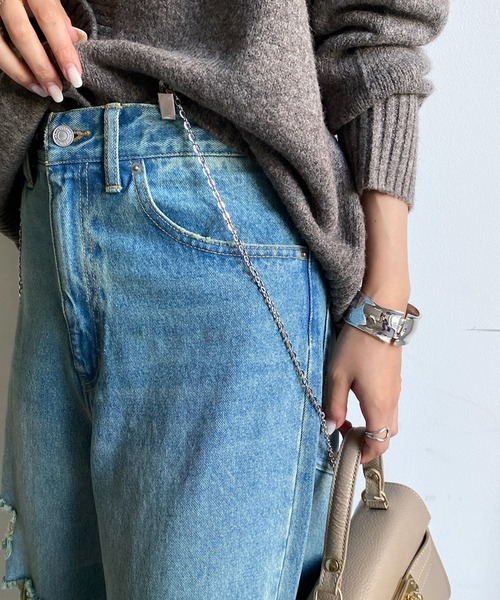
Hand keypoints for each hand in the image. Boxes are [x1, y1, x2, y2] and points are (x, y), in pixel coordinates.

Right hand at [0, 0, 86, 100]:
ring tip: (42, 91)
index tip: (75, 77)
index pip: (49, 18)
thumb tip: (77, 39)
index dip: (63, 49)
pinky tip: (29, 80)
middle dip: (42, 67)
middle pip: (22, 33)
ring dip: (22, 74)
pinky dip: (12, 68)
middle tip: (57, 91)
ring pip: (0, 46)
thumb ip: (58, 15)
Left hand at [324, 322, 401, 463]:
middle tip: (345, 434)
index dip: (364, 454)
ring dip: (371, 425)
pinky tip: (357, 396)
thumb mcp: (337, 376)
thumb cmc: (358, 344)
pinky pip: (389, 404)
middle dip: (368, 441)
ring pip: (389, 419)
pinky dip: (376, 410)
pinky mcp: (394, 378)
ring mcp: (395, 389)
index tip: (348, 454)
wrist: (379, 317)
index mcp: (378, 405)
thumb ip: (335, 405)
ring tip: (347, 416)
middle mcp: (391, 400)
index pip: (378, 443)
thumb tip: (331, 427)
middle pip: (386, 434)